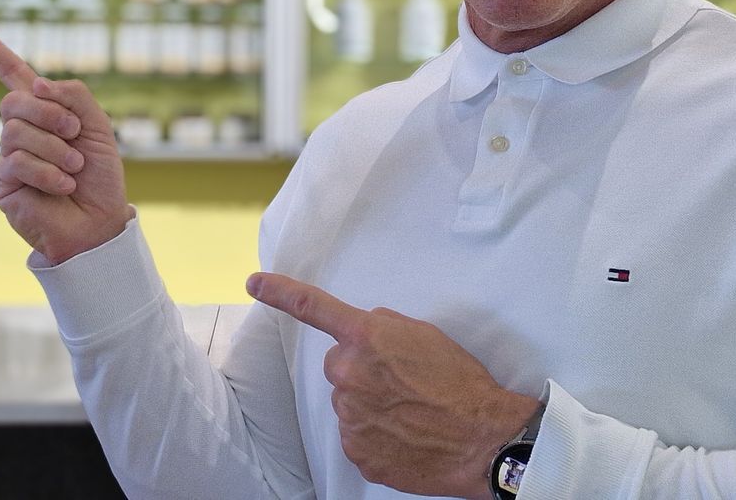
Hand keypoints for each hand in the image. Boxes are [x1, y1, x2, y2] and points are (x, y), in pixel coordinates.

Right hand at [0, 27, 131, 264]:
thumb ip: (74, 96)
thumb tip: (37, 84)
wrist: (99, 223)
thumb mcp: (98, 128)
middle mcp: (21, 132)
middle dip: (48, 113)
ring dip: (55, 149)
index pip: (13, 76)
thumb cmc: (100, 178)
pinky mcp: (4, 184)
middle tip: (75, 133)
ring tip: (74, 169)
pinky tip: (62, 186)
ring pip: (16, 132)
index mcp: (44, 113)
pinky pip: (17, 162)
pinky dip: (47, 172)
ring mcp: (9, 157)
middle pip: (13, 102)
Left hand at [247, 273, 540, 498]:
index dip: (280, 293)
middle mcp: (349, 375)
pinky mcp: (356, 452)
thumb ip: (383, 329)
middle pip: (340, 366)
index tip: (254, 283)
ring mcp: (350, 417)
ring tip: (411, 412)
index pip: (314, 309)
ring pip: (349, 404)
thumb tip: (365, 336)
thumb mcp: (424, 335)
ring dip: (371, 405)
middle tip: (401, 383)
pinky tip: (406, 435)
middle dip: (362, 371)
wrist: (482, 437)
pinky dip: (377, 436)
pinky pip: (357, 436)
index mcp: (365, 338)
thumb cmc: (460, 383)